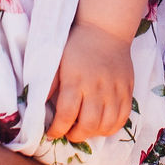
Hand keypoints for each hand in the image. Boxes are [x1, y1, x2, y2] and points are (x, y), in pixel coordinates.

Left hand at [46, 21, 133, 142]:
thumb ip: (48, 84)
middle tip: (68, 132)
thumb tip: (37, 107)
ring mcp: (114, 90)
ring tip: (84, 128)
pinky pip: (123, 118)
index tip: (51, 133)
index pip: (66, 115)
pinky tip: (101, 126)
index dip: (57, 130)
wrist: (105, 29)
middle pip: (88, 124)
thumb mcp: (56, 61)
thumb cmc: (76, 45)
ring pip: (106, 125)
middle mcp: (96, 87)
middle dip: (75, 135)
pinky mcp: (127, 90)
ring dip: (93, 134)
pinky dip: (112, 128)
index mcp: (75, 80)